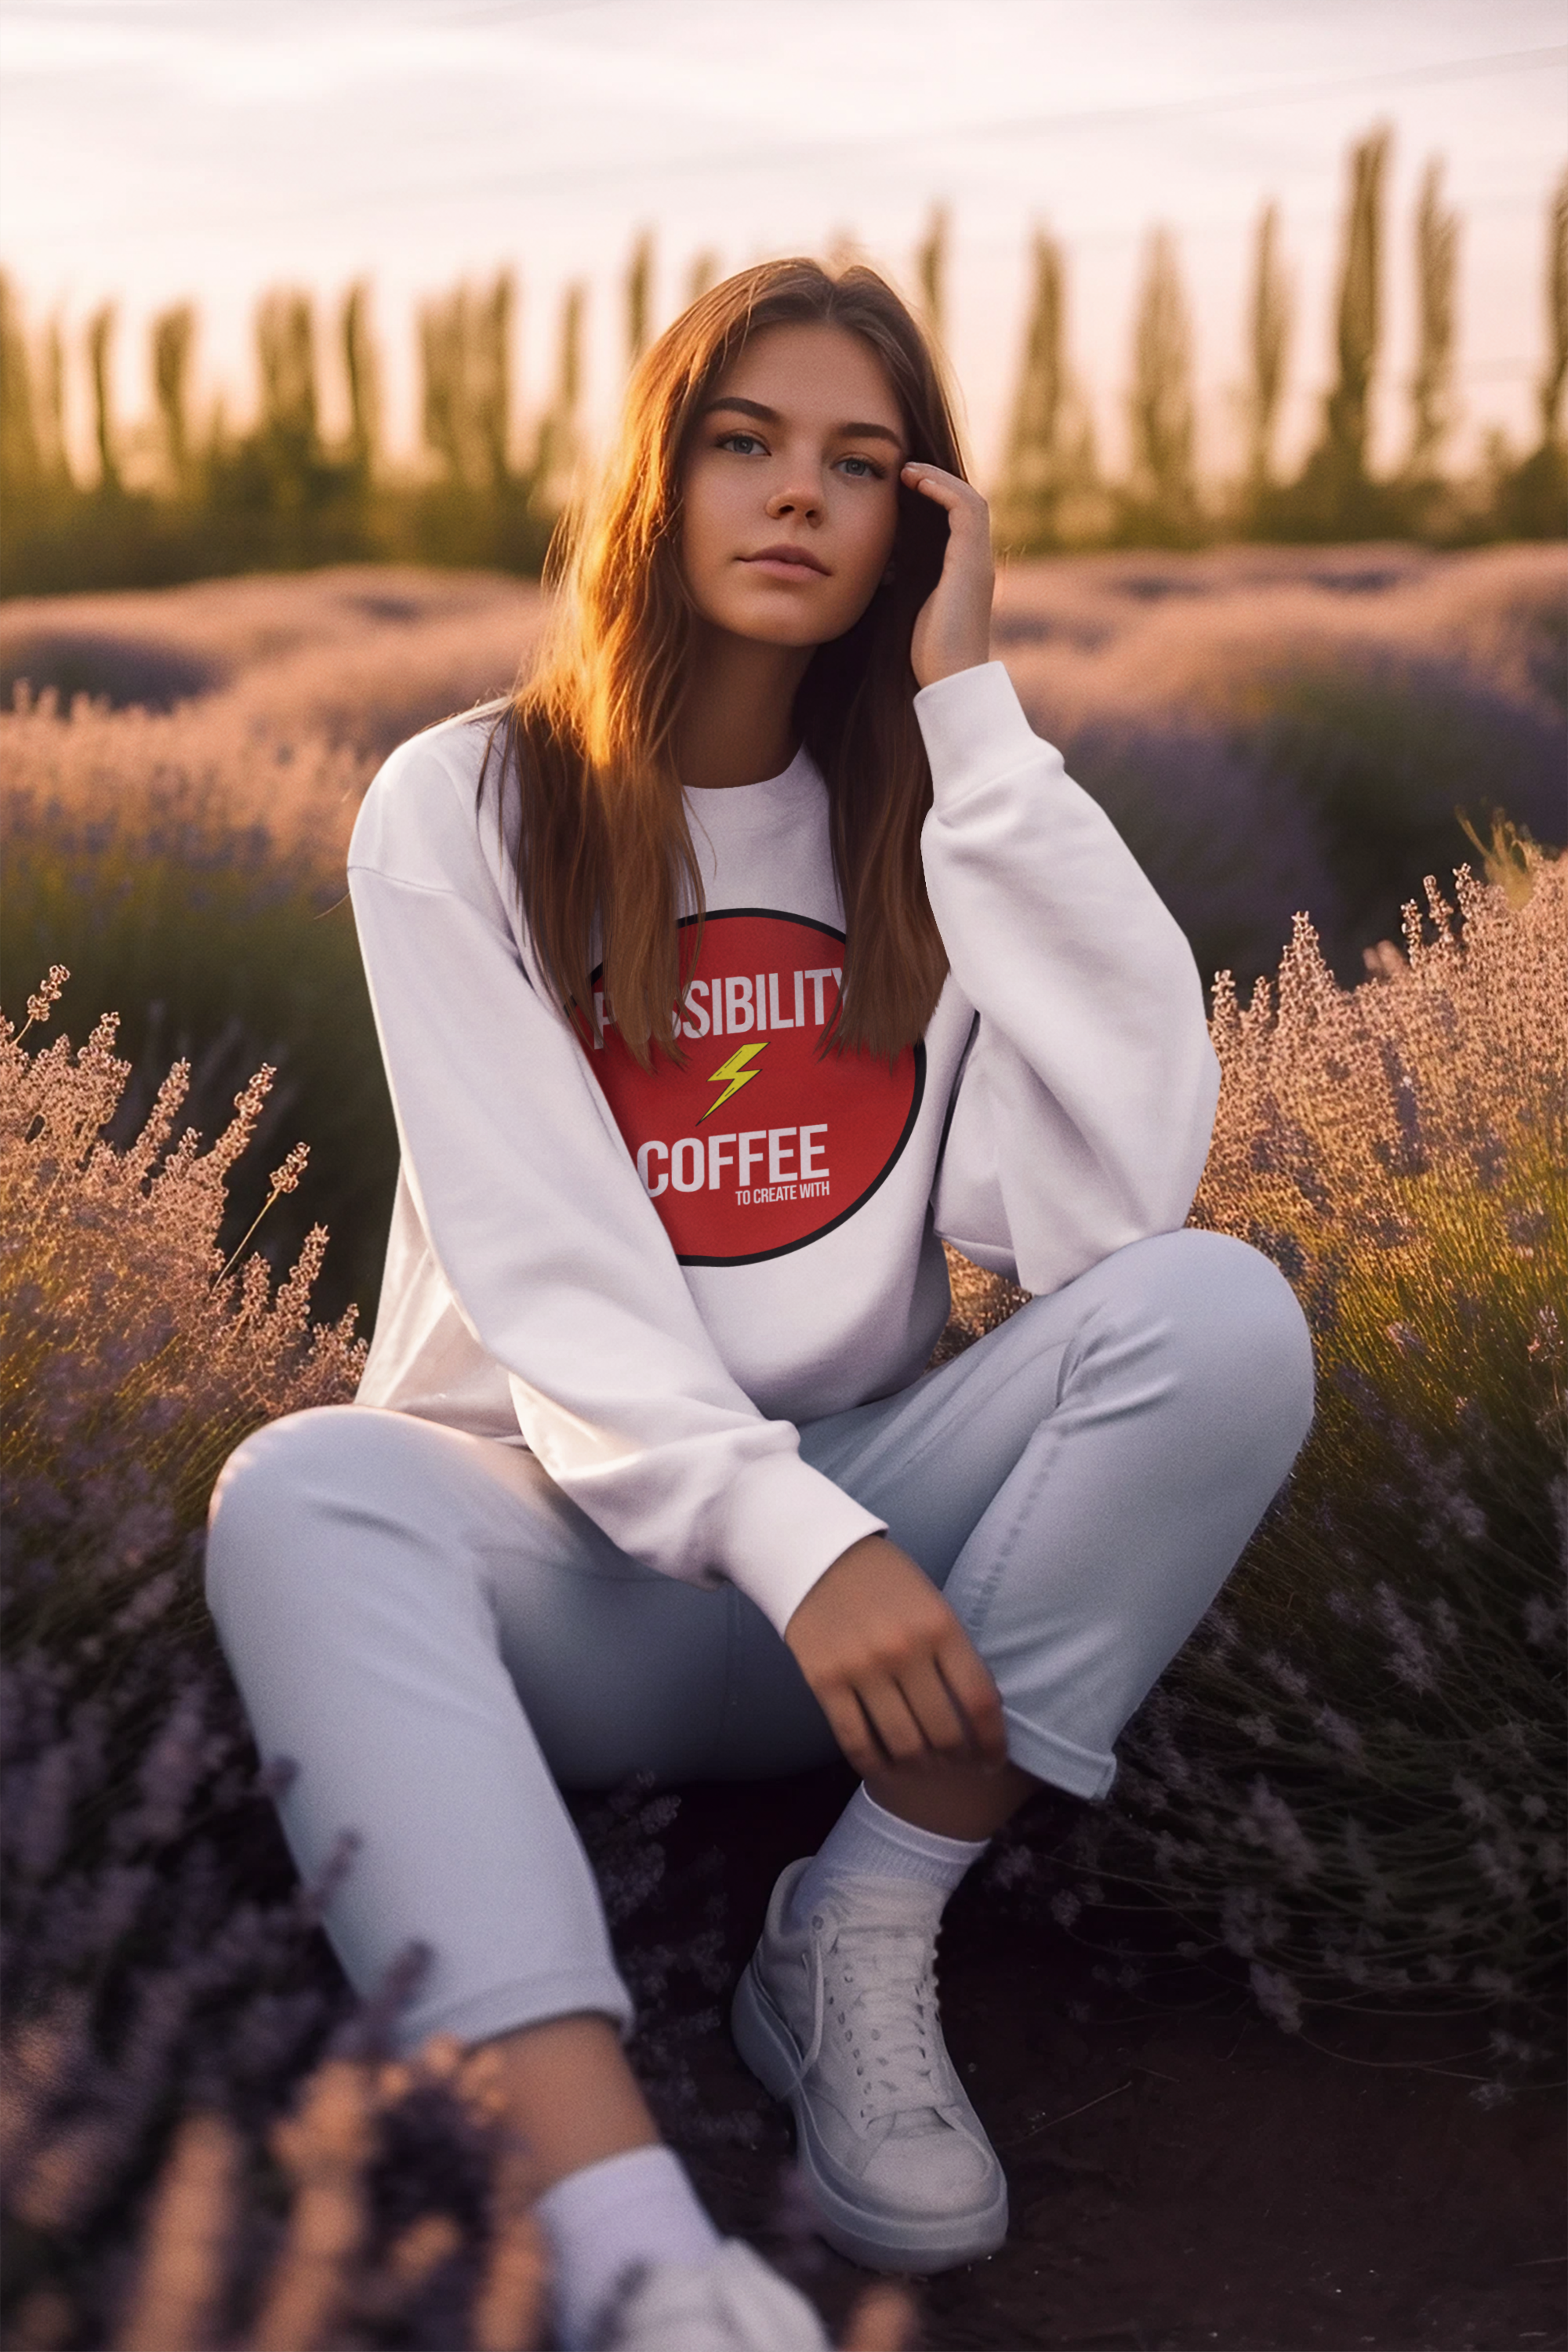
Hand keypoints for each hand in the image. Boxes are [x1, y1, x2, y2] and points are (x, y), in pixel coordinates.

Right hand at [784, 1534, 1006, 1780]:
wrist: (818, 1552)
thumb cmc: (885, 1580)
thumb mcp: (933, 1603)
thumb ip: (954, 1652)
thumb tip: (978, 1712)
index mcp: (940, 1626)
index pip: (980, 1701)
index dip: (993, 1742)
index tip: (993, 1760)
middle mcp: (905, 1649)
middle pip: (944, 1732)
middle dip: (958, 1759)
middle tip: (959, 1765)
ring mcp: (863, 1668)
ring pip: (903, 1745)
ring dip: (920, 1767)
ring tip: (925, 1766)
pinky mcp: (825, 1681)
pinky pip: (855, 1740)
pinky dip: (875, 1765)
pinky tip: (885, 1768)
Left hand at [901, 461, 994, 688]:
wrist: (948, 680)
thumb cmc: (925, 654)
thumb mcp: (908, 606)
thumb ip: (904, 581)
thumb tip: (881, 565)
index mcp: (962, 572)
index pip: (955, 520)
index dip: (932, 497)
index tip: (900, 486)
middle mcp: (976, 561)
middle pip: (965, 504)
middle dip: (936, 482)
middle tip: (902, 470)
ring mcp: (978, 560)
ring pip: (970, 500)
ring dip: (939, 479)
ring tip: (908, 470)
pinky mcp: (973, 562)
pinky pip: (966, 509)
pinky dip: (943, 489)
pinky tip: (916, 481)